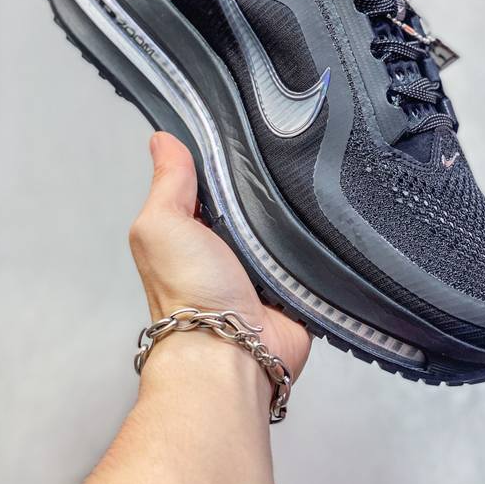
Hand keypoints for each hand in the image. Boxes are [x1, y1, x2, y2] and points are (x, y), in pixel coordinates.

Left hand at [129, 132, 310, 381]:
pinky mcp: (295, 282)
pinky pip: (311, 250)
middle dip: (266, 181)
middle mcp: (227, 246)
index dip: (225, 157)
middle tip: (282, 157)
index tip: (246, 129)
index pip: (212, 180)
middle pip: (254, 197)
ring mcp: (263, 265)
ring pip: (286, 221)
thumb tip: (162, 140)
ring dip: (293, 210)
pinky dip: (316, 239)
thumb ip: (167, 183)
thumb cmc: (189, 294)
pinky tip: (323, 218)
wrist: (232, 354)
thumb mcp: (163, 225)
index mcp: (193, 229)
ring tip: (304, 184)